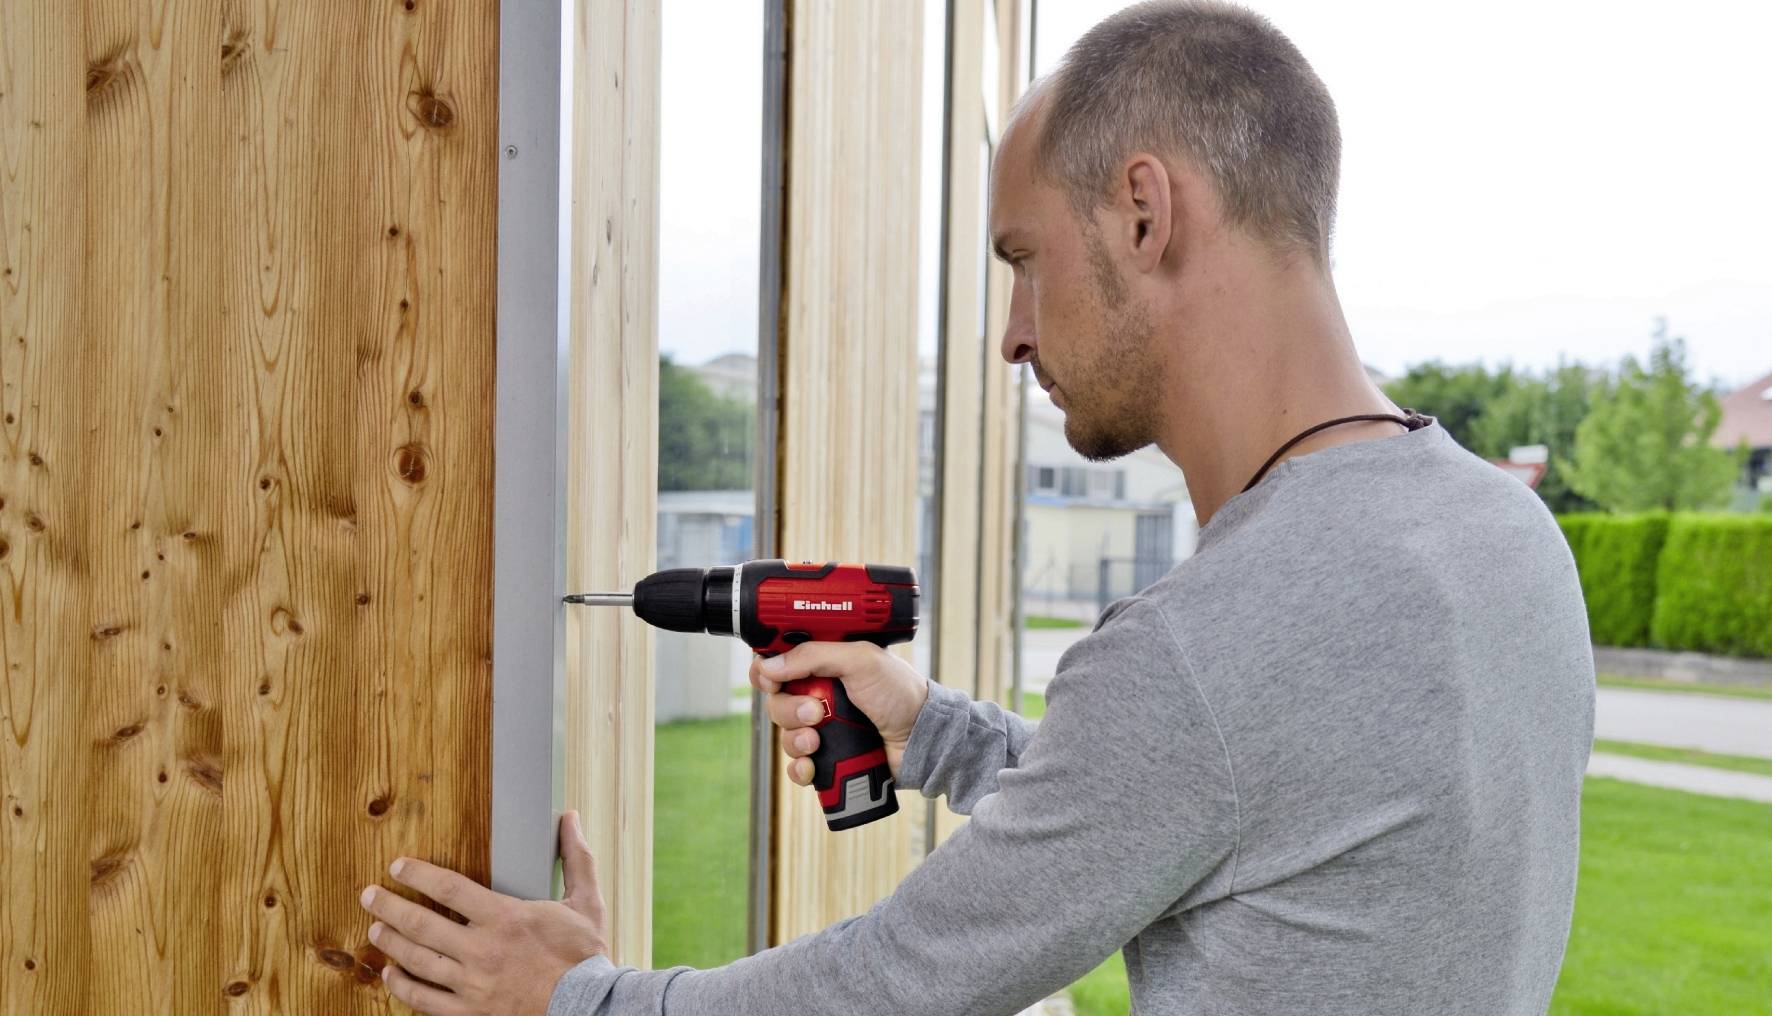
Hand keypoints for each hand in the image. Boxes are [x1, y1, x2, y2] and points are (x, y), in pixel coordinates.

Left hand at [358, 811, 608, 1014]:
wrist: (589, 1005)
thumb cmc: (586, 954)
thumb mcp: (586, 900)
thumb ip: (575, 858)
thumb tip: (568, 818)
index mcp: (506, 918)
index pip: (449, 889)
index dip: (418, 874)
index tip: (398, 866)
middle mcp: (482, 950)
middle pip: (422, 925)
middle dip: (390, 907)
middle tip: (369, 896)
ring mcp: (473, 984)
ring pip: (419, 962)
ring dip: (392, 943)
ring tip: (375, 929)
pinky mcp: (472, 1011)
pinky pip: (426, 1001)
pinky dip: (403, 987)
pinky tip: (391, 975)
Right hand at [748, 642, 929, 784]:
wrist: (923, 738)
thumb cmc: (900, 693)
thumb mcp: (860, 660)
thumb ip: (813, 656)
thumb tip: (769, 665)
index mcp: (824, 664)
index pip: (778, 662)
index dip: (766, 671)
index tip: (770, 681)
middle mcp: (819, 693)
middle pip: (776, 701)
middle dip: (788, 710)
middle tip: (815, 713)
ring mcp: (823, 726)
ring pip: (784, 734)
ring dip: (795, 739)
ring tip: (819, 740)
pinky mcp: (828, 756)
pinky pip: (797, 765)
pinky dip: (799, 768)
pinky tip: (812, 766)